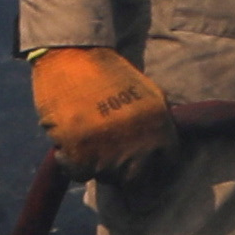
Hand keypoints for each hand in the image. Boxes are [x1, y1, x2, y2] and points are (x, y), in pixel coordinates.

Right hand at [29, 45, 175, 178]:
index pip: (166, 164)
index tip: (140, 167)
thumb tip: (162, 156)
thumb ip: (157, 124)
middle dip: (124, 174)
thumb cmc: (109, 75)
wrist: (75, 55)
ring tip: (86, 143)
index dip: (153, 168)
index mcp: (159, 125)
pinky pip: (78, 173)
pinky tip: (68, 144)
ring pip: (105, 177)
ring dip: (94, 166)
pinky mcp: (80, 149)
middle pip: (136, 178)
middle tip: (108, 160)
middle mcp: (139, 141)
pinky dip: (69, 162)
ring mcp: (110, 148)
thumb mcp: (148, 95)